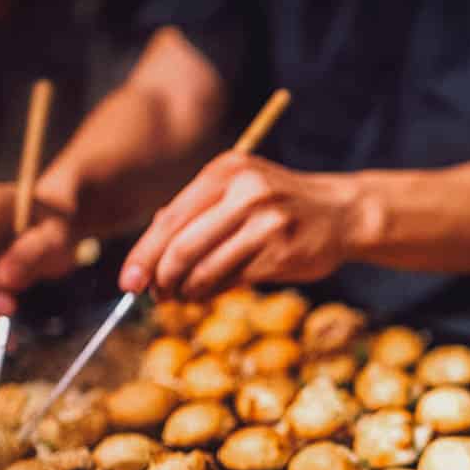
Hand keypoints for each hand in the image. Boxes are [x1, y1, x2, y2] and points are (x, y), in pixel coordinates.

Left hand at [118, 152, 362, 299]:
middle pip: (183, 246)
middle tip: (154, 296)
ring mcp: (266, 223)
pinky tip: (206, 295)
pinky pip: (234, 280)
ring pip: (207, 268)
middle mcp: (246, 192)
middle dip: (161, 278)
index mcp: (226, 171)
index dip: (144, 254)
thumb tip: (148, 254)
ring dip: (186, 291)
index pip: (170, 219)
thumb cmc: (279, 205)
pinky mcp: (282, 252)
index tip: (128, 281)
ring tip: (180, 298)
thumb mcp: (237, 191)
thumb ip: (196, 213)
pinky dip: (213, 293)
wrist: (341, 212)